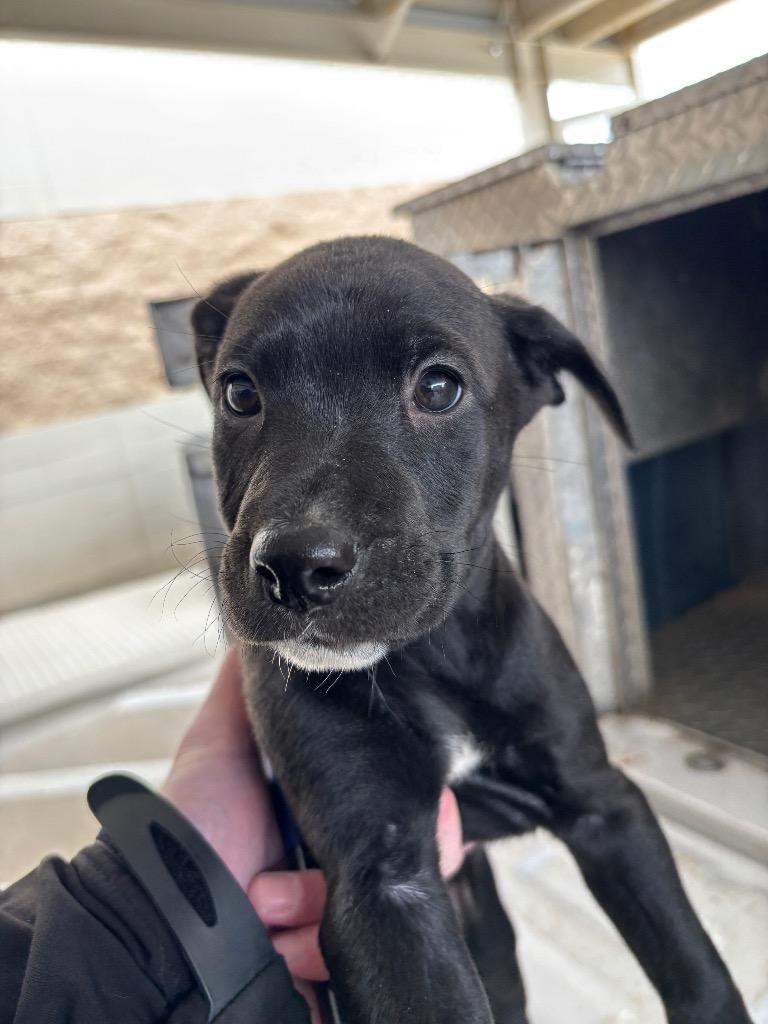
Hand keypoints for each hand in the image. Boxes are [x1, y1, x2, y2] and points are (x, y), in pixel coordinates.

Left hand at [162, 648, 465, 1008]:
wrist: (158, 923)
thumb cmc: (186, 835)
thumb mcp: (213, 750)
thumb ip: (241, 692)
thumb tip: (258, 636)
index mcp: (322, 810)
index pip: (398, 802)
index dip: (415, 802)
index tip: (413, 801)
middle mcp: (334, 860)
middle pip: (408, 854)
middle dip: (369, 849)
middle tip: (310, 854)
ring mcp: (333, 916)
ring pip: (383, 902)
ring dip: (318, 902)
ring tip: (266, 901)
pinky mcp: (330, 965)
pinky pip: (356, 954)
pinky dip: (314, 946)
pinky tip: (276, 943)